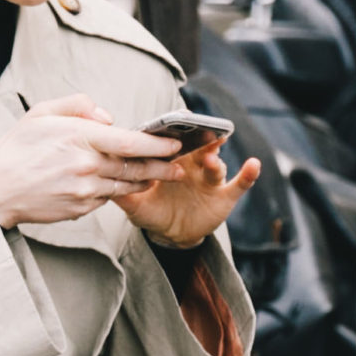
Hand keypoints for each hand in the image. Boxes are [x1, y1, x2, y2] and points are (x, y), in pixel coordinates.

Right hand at [0, 92, 252, 231]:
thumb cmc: (17, 148)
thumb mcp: (41, 113)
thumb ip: (77, 105)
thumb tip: (107, 116)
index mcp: (80, 138)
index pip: (130, 141)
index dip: (157, 144)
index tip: (174, 143)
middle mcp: (87, 166)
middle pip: (136, 167)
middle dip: (162, 166)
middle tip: (180, 165)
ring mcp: (85, 191)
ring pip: (126, 185)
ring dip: (146, 181)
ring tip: (161, 175)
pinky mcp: (81, 209)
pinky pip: (108, 198)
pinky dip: (118, 191)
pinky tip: (126, 185)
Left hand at [112, 137, 261, 250]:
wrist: (171, 235)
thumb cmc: (152, 211)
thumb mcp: (134, 203)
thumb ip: (121, 191)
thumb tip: (102, 181)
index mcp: (171, 160)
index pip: (174, 142)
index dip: (176, 132)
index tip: (177, 120)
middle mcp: (192, 164)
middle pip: (198, 147)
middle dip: (201, 138)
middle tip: (202, 129)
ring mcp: (209, 179)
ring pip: (216, 164)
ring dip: (216, 159)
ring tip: (213, 157)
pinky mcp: (224, 196)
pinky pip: (238, 184)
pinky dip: (248, 175)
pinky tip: (253, 165)